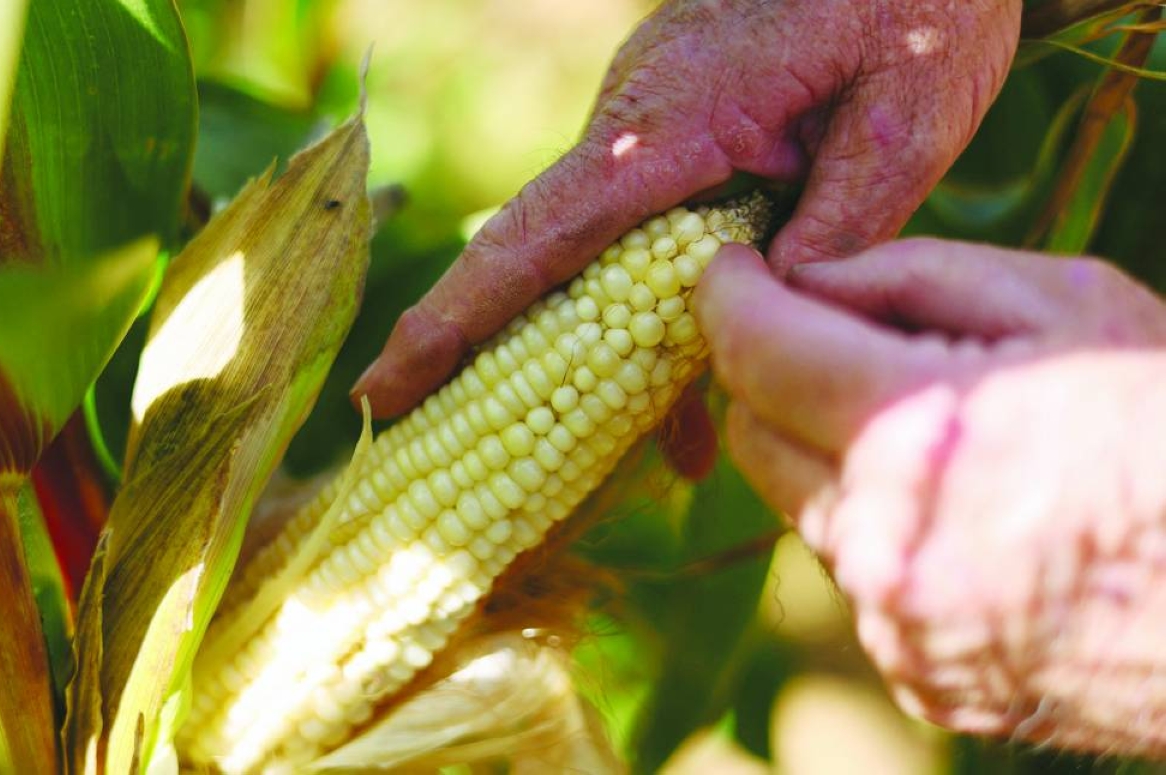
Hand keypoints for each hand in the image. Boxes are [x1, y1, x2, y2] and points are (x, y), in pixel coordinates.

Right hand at [353, 0, 1022, 417]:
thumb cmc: (914, 1)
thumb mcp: (906, 108)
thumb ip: (842, 216)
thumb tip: (774, 312)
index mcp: (672, 121)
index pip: (540, 237)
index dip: (456, 320)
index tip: (384, 386)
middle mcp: (634, 130)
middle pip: (538, 263)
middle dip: (477, 353)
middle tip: (420, 436)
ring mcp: (648, 136)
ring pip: (591, 265)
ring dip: (578, 357)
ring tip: (577, 457)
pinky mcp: (676, 146)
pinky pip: (640, 246)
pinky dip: (650, 323)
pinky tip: (682, 403)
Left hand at [696, 239, 1165, 755]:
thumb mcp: (1064, 301)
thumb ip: (907, 275)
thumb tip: (801, 281)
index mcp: (919, 435)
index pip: (757, 353)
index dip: (728, 298)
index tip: (727, 271)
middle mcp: (886, 544)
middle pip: (754, 434)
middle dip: (769, 373)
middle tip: (823, 334)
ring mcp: (897, 622)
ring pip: (799, 504)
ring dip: (826, 448)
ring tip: (925, 422)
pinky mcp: (915, 668)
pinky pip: (851, 570)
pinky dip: (873, 520)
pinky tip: (952, 500)